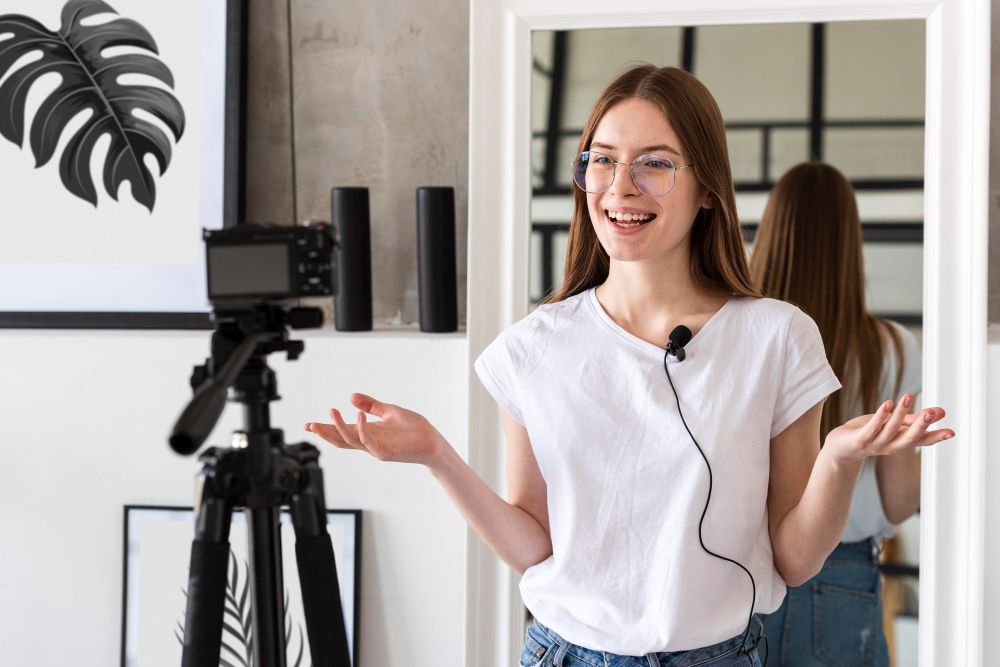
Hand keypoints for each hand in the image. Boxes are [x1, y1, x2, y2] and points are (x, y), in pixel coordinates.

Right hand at [304, 393, 446, 465]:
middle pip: (340, 439)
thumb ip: (371, 404)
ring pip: (350, 440)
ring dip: (338, 427)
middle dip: (324, 433)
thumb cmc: (414, 428)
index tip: (308, 425)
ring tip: (331, 411)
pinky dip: (361, 428)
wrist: (432, 441)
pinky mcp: (385, 452)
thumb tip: (351, 397)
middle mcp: (369, 441)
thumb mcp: (389, 411)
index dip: (325, 428)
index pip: (342, 430)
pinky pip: (368, 441)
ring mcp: (375, 448)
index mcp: (368, 431)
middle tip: (309, 425)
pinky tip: (358, 415)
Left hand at [823, 393, 953, 463]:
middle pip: (908, 438)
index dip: (935, 437)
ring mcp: (874, 444)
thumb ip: (913, 419)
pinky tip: (887, 404)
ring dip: (900, 413)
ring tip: (908, 396)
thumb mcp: (893, 425)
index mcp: (899, 442)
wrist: (840, 448)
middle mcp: (890, 446)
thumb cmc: (869, 433)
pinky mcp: (859, 440)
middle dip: (920, 426)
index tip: (951, 432)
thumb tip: (939, 412)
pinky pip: (871, 428)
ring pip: (890, 429)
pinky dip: (880, 416)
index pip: (921, 441)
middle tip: (931, 413)